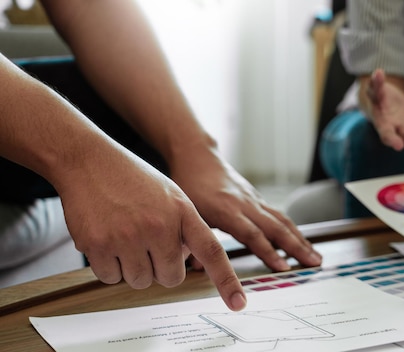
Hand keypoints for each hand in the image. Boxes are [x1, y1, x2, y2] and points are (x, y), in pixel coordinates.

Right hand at [57, 151, 245, 310]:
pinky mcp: (99, 245)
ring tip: (126, 235)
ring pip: (140, 281)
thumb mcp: (170, 195)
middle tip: (148, 243)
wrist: (89, 161)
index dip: (226, 280)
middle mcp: (158, 226)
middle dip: (161, 268)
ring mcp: (128, 237)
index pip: (211, 251)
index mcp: (182, 212)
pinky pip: (111, 278)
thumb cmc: (132, 178)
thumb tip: (185, 260)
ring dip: (133, 267)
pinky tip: (107, 238)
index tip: (238, 303)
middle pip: (170, 277)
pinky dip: (109, 266)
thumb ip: (184, 227)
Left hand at [168, 145, 321, 271]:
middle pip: (276, 227)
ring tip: (316, 256)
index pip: (252, 234)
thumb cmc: (189, 185)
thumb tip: (196, 268)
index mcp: (227, 210)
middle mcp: (246, 204)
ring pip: (283, 221)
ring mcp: (254, 200)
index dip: (268, 252)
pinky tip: (302, 242)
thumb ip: (193, 241)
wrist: (197, 156)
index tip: (283, 268)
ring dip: (301, 239)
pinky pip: (279, 216)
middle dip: (297, 247)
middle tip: (314, 263)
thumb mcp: (186, 213)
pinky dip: (293, 230)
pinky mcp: (257, 198)